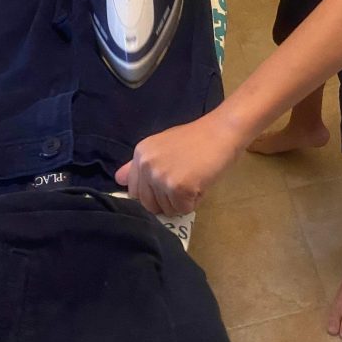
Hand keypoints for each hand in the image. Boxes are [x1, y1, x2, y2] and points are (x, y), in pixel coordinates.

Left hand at [115, 113, 243, 214]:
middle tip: (184, 180)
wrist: (222, 131)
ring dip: (182, 201)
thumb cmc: (197, 139)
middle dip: (166, 200)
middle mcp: (146, 165)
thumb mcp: (162, 147)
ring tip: (194, 178)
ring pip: (167, 209)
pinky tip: (201, 182)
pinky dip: (194, 201)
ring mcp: (162, 177)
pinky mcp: (179, 188)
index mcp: (140, 154)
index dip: (152, 194)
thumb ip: (139, 165)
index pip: (134, 192)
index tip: (167, 186)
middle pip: (149, 205)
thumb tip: (118, 179)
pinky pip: (184, 209)